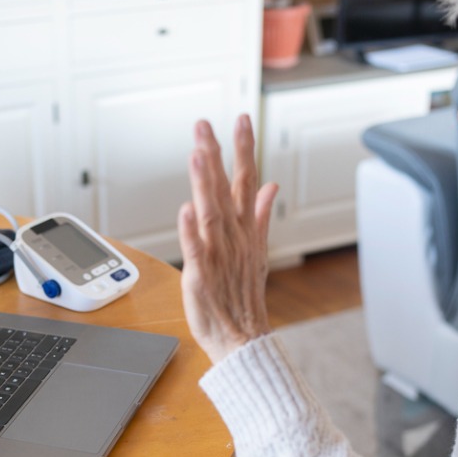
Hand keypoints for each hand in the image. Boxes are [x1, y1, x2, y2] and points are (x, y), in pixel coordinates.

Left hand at [178, 115, 278, 362]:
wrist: (242, 337)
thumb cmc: (243, 295)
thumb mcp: (257, 249)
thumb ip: (260, 214)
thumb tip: (271, 185)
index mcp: (245, 229)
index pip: (247, 180)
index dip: (244, 149)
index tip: (242, 120)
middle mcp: (233, 237)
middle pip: (225, 189)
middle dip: (217, 155)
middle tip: (205, 126)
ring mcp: (218, 254)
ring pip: (211, 212)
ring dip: (205, 183)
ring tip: (199, 155)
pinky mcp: (202, 275)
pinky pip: (196, 249)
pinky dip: (191, 230)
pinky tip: (186, 209)